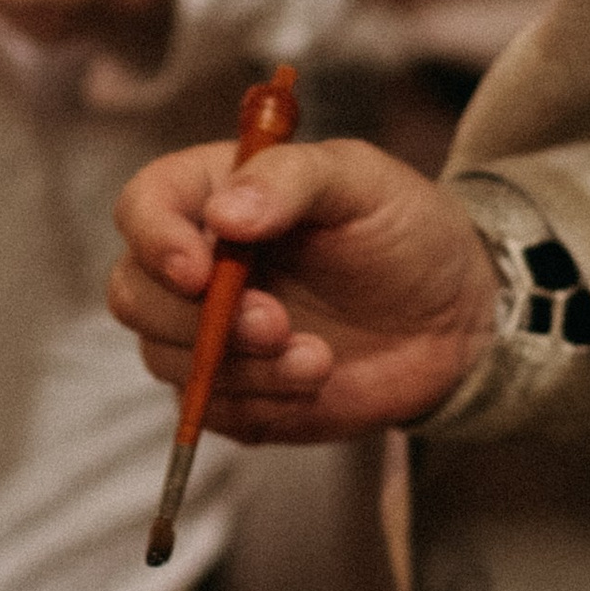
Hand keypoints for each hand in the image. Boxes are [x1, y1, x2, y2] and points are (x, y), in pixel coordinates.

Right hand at [108, 134, 497, 440]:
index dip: (154, 240)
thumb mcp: (361, 179)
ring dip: (240, 368)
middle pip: (134, 295)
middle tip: (276, 323)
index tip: (199, 270)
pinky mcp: (233, 393)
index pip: (141, 209)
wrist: (455, 316)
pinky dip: (261, 404)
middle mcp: (195, 264)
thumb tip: (223, 216)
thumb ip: (292, 179)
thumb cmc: (404, 230)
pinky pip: (209, 412)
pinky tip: (316, 380)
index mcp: (213, 195)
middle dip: (196, 320)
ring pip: (167, 361)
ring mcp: (206, 333)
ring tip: (319, 358)